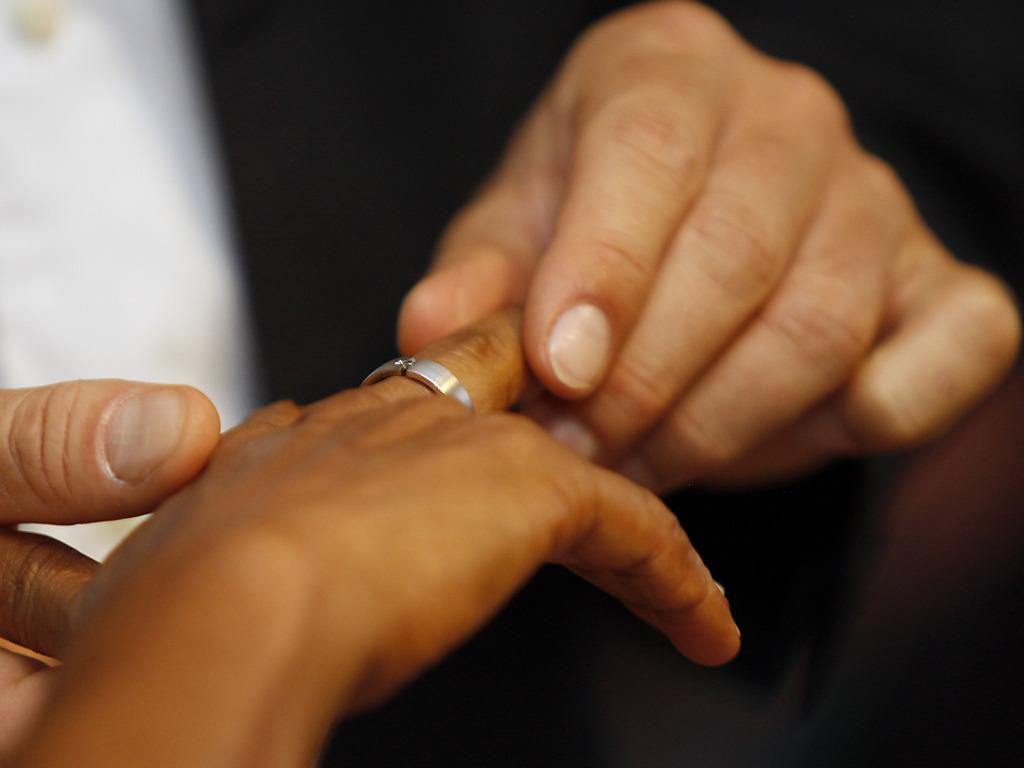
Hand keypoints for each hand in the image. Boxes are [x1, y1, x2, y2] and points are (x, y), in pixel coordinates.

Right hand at [14, 311, 737, 766]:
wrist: (217, 611)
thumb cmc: (177, 609)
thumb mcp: (194, 564)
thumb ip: (225, 540)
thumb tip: (211, 554)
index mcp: (314, 438)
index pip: (396, 413)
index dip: (434, 435)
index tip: (457, 469)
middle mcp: (392, 418)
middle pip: (494, 394)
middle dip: (543, 422)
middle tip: (594, 476)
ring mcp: (461, 442)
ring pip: (572, 453)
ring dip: (619, 507)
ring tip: (671, 572)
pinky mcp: (525, 489)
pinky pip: (630, 524)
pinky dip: (672, 577)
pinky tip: (705, 626)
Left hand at [398, 1, 1020, 489]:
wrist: (702, 226)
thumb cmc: (597, 222)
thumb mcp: (517, 231)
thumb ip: (480, 277)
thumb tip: (433, 336)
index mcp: (669, 73)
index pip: (647, 147)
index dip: (603, 268)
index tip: (560, 372)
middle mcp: (786, 118)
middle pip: (738, 249)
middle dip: (649, 379)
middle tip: (581, 446)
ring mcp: (875, 199)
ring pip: (821, 323)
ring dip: (721, 422)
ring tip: (641, 461)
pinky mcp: (941, 282)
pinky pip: (944, 357)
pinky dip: (870, 417)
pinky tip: (782, 436)